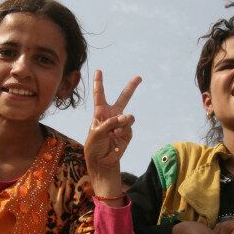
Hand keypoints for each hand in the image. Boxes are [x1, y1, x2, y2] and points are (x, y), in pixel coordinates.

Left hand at [84, 70, 140, 200]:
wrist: (101, 162)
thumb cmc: (94, 146)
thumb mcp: (96, 133)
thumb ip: (109, 123)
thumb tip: (126, 117)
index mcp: (100, 113)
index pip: (99, 95)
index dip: (98, 83)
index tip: (98, 71)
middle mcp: (112, 116)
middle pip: (123, 98)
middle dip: (131, 87)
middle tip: (139, 77)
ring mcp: (121, 124)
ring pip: (129, 117)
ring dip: (124, 122)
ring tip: (117, 129)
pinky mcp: (127, 134)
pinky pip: (129, 129)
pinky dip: (123, 133)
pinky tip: (117, 138)